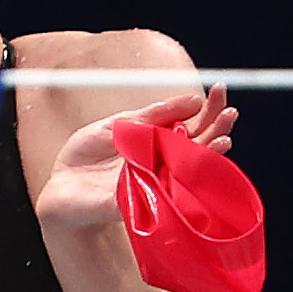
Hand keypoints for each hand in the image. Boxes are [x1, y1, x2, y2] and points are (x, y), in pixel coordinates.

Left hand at [36, 85, 235, 235]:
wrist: (62, 184)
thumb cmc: (90, 154)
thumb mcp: (120, 124)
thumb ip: (154, 114)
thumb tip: (194, 100)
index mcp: (159, 141)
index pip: (193, 124)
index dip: (208, 109)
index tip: (219, 89)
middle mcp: (166, 162)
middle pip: (201, 144)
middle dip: (217, 127)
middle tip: (230, 110)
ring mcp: (160, 182)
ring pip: (193, 168)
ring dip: (210, 153)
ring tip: (224, 136)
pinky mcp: (149, 202)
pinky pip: (173, 191)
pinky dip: (183, 179)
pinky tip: (197, 166)